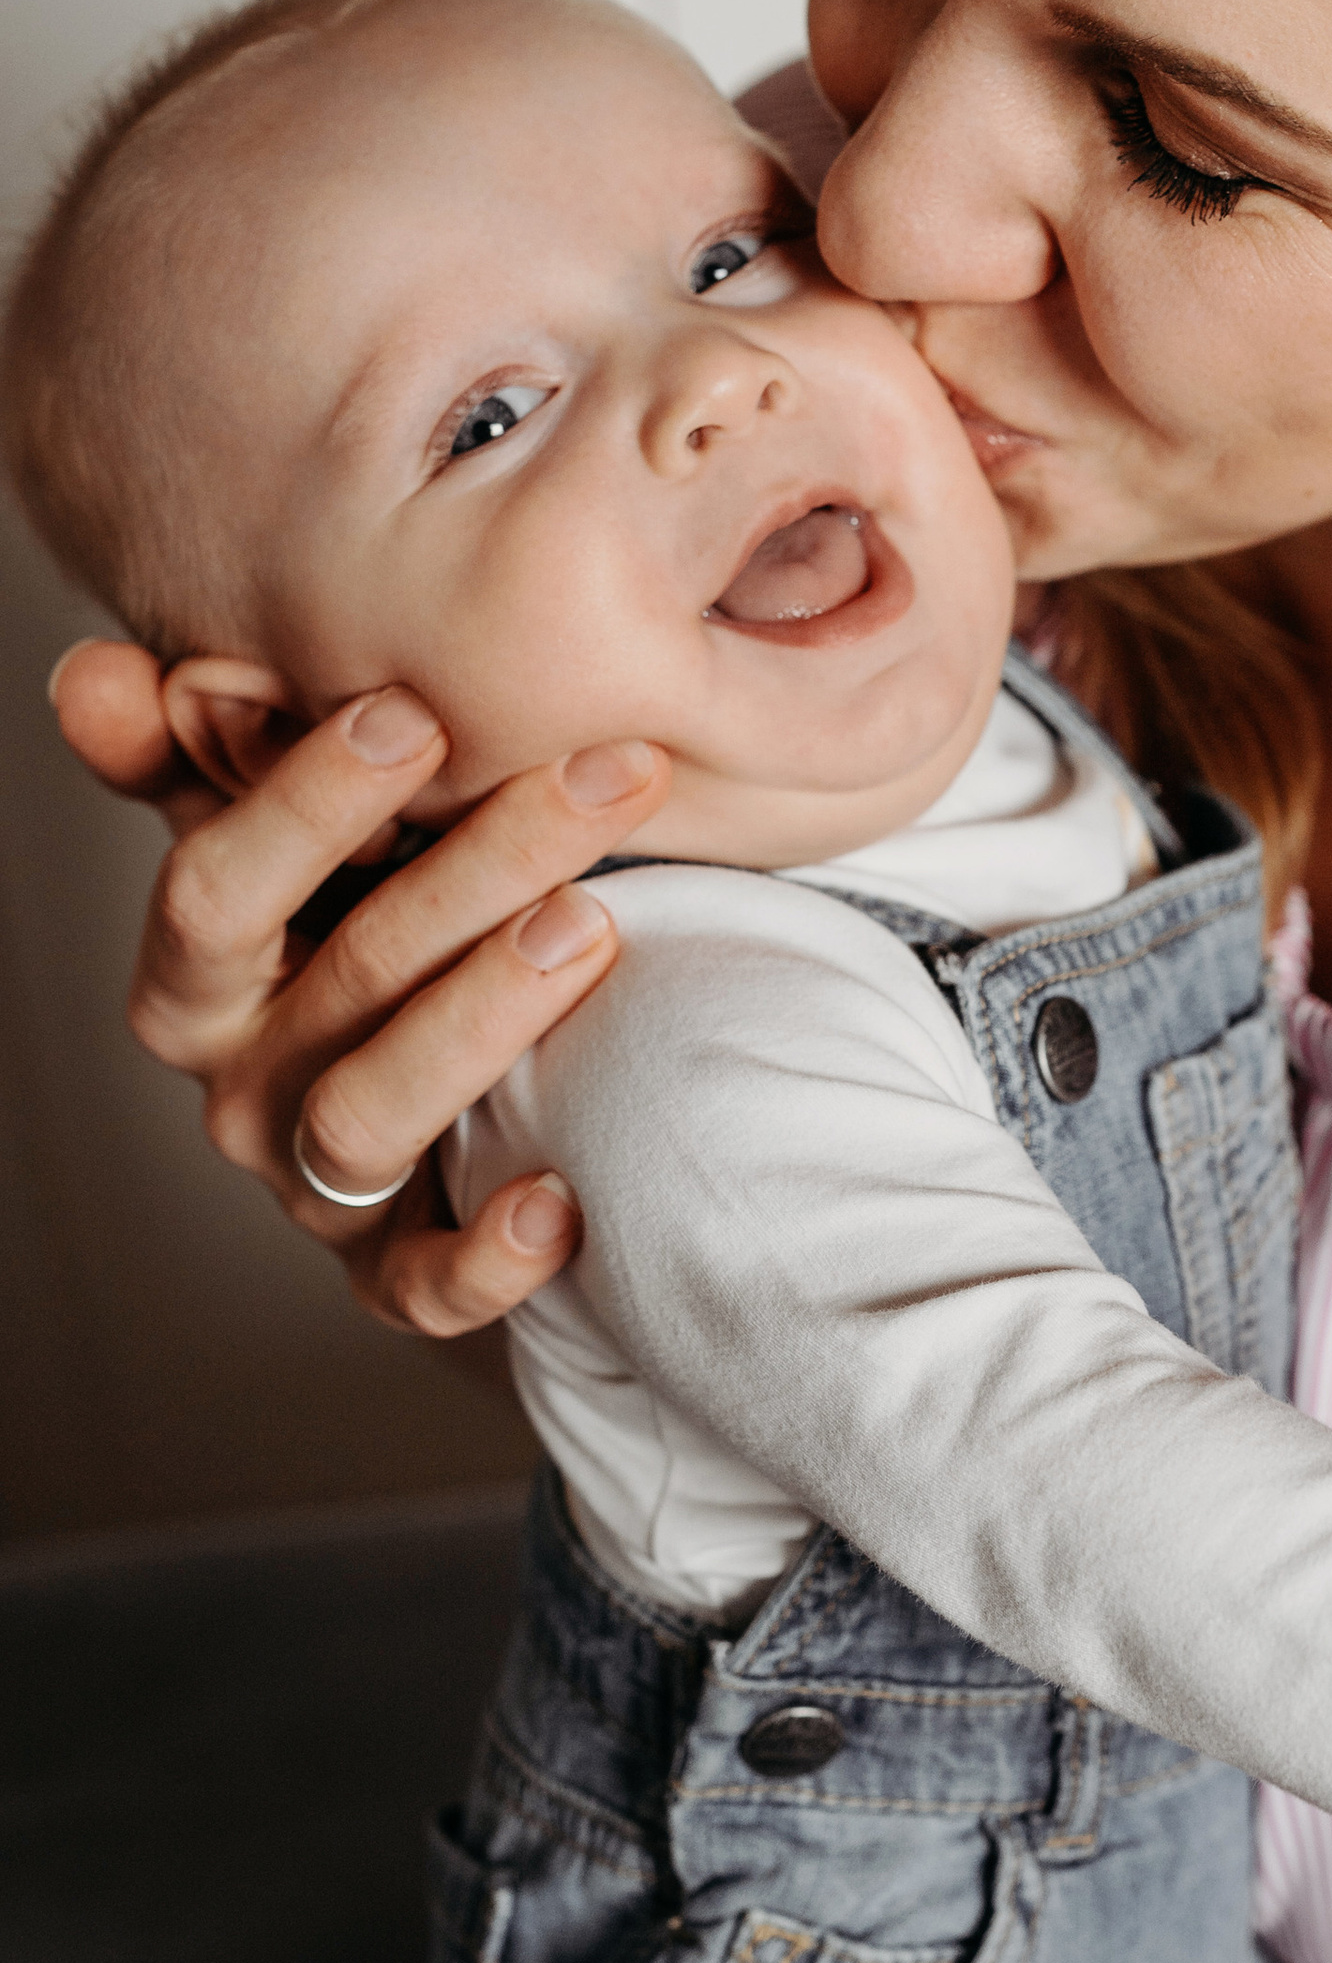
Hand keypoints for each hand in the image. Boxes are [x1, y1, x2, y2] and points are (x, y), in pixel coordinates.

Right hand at [50, 637, 669, 1336]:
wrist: (436, 1090)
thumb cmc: (354, 929)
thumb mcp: (280, 839)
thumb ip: (193, 754)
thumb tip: (92, 672)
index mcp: (195, 979)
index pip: (215, 890)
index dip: (306, 801)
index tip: (415, 711)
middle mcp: (239, 1088)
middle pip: (346, 978)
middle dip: (485, 863)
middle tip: (608, 775)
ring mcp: (314, 1189)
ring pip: (375, 1114)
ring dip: (488, 1014)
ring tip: (596, 925)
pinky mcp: (391, 1273)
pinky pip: (420, 1289)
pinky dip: (482, 1253)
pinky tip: (557, 1198)